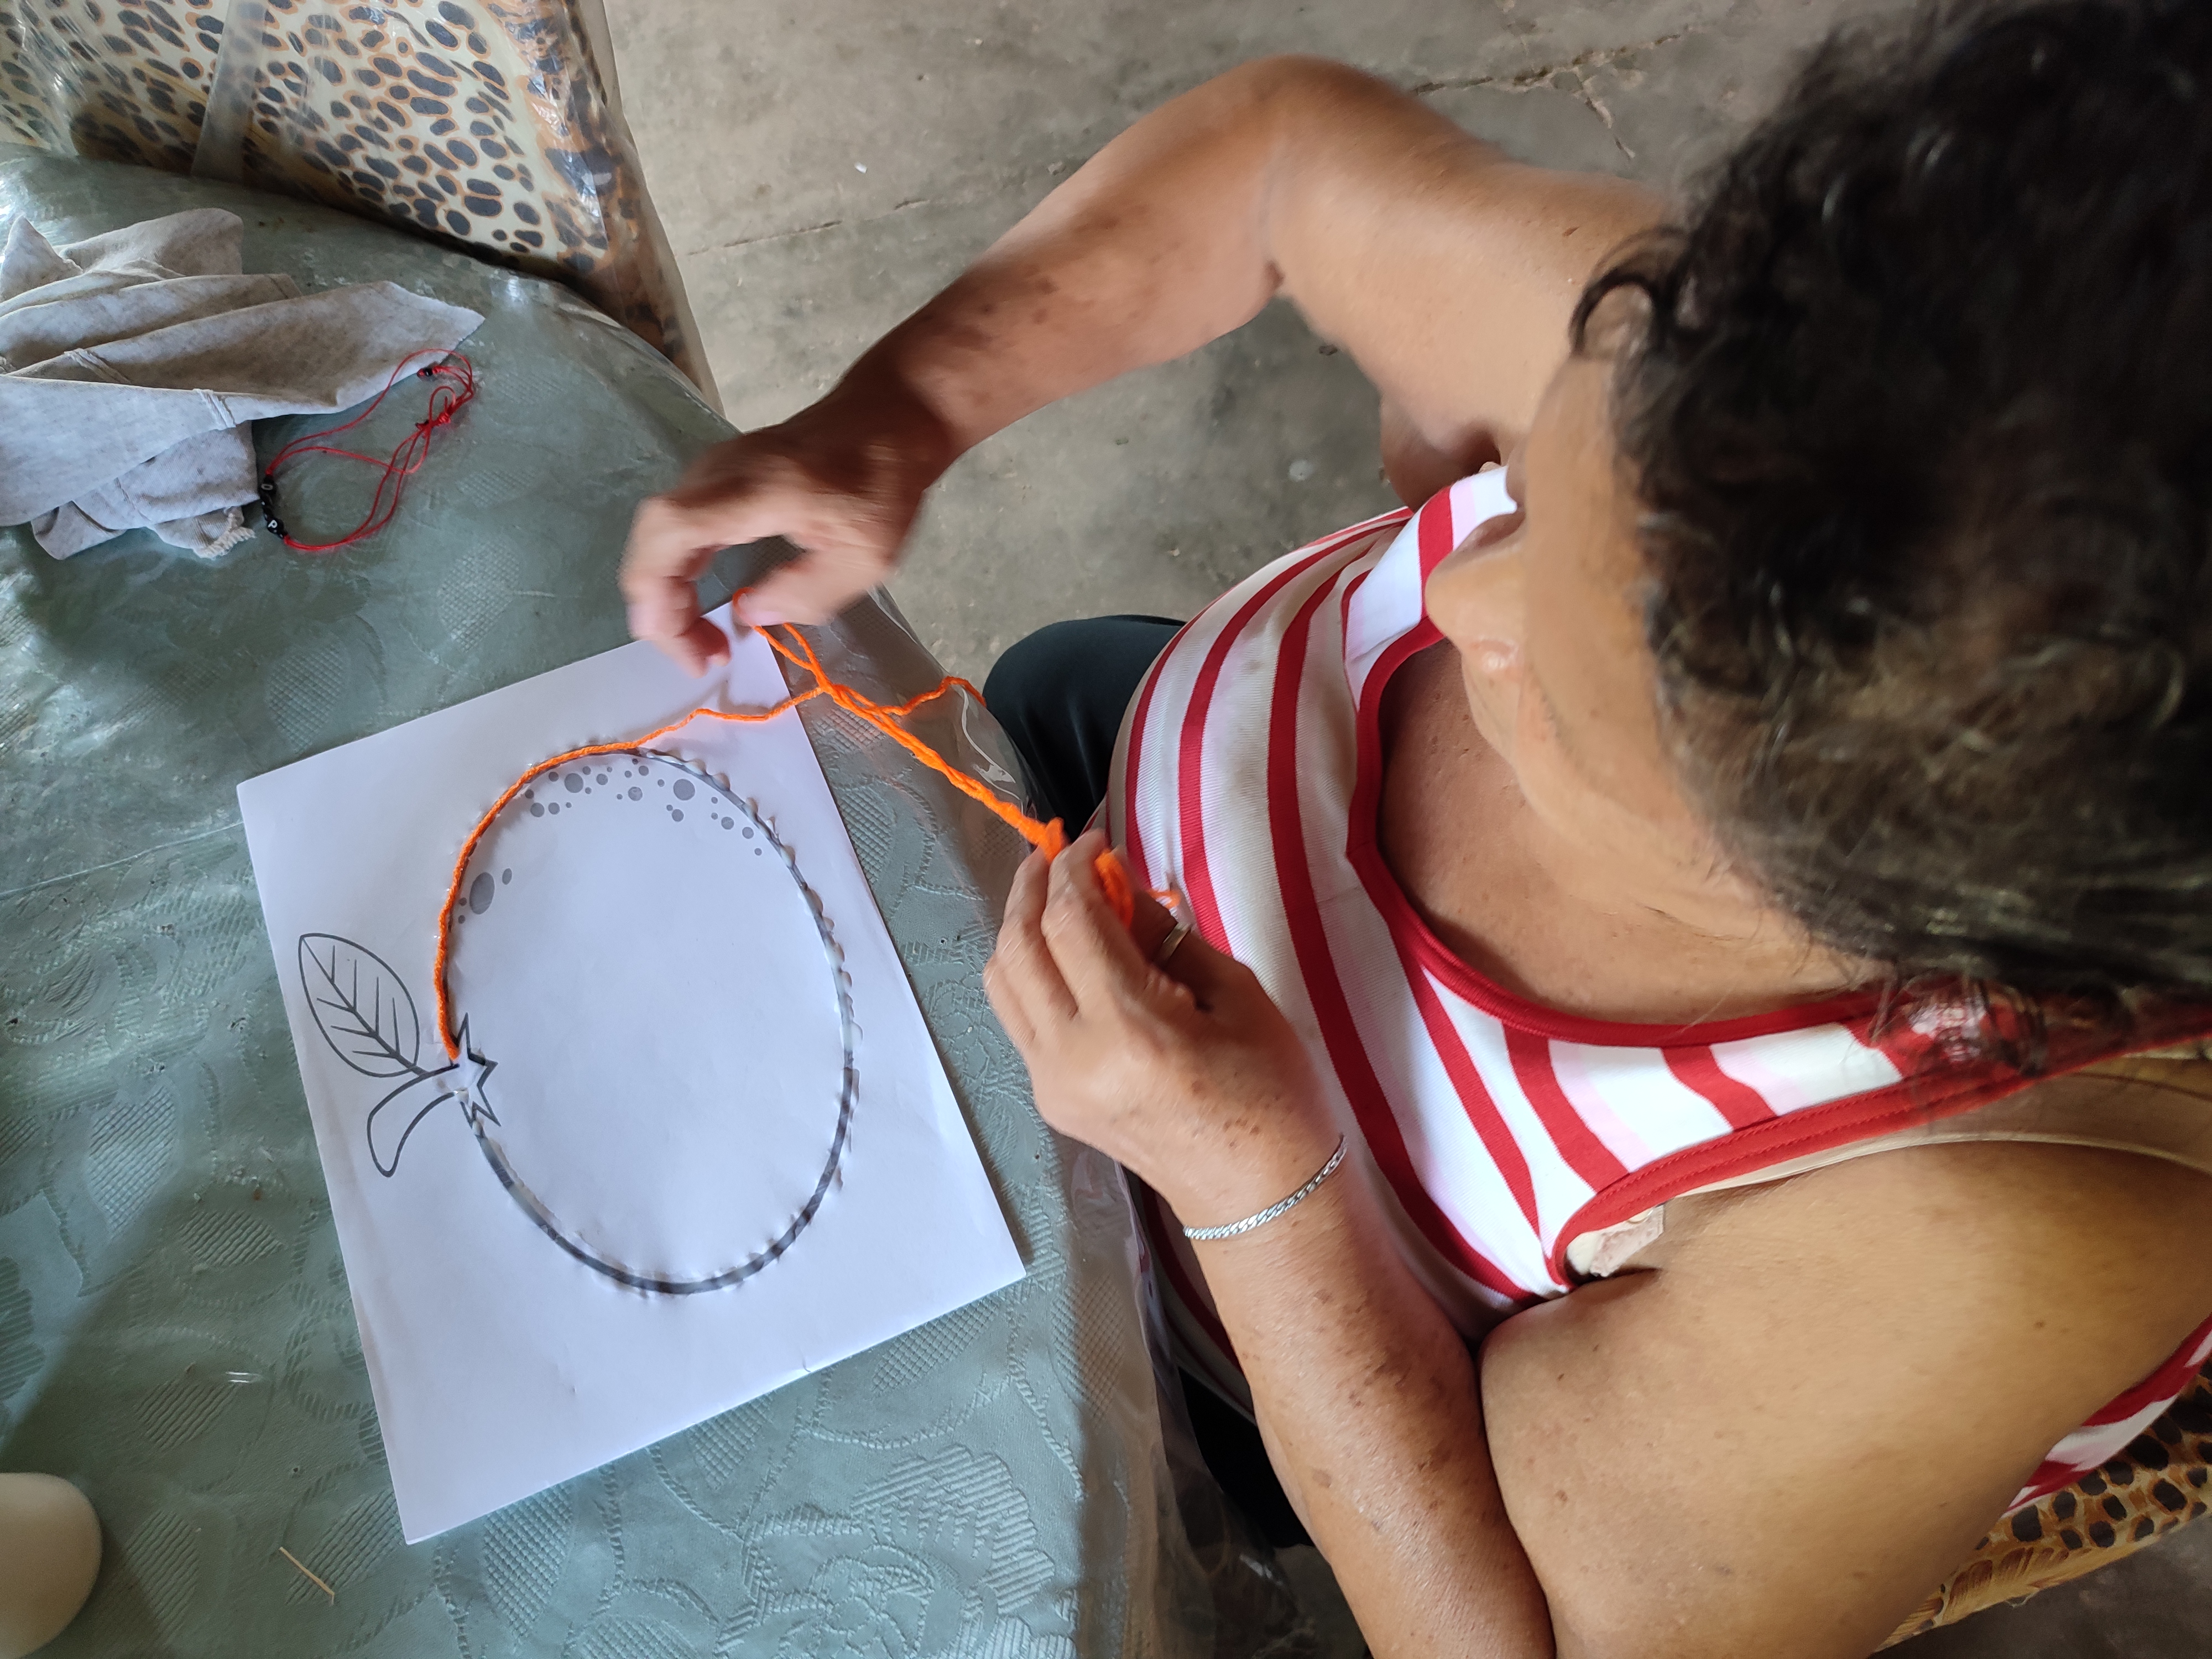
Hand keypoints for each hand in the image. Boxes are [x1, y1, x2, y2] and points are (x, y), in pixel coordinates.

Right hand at [619, 367, 956, 673]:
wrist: (889, 416)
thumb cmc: (883, 484)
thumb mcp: (866, 556)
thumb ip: (808, 593)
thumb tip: (748, 614)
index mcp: (753, 489)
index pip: (668, 533)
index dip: (659, 595)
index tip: (689, 649)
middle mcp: (718, 474)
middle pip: (652, 540)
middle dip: (661, 610)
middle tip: (701, 658)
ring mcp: (713, 472)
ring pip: (659, 538)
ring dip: (669, 595)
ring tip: (706, 642)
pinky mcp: (717, 480)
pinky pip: (677, 531)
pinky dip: (679, 574)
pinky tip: (703, 606)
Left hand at [984, 828, 1338, 1226]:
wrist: (1259, 1195)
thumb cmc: (1271, 1092)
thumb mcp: (1234, 993)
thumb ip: (1163, 935)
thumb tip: (1117, 886)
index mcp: (1129, 1031)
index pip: (1069, 922)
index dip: (1072, 866)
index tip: (1093, 838)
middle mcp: (1073, 1059)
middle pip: (1018, 946)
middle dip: (1030, 886)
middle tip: (1055, 852)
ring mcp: (1052, 1085)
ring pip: (1002, 983)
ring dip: (1019, 927)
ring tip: (1053, 896)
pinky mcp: (1049, 1100)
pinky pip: (1019, 1018)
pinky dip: (1032, 971)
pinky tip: (1068, 954)